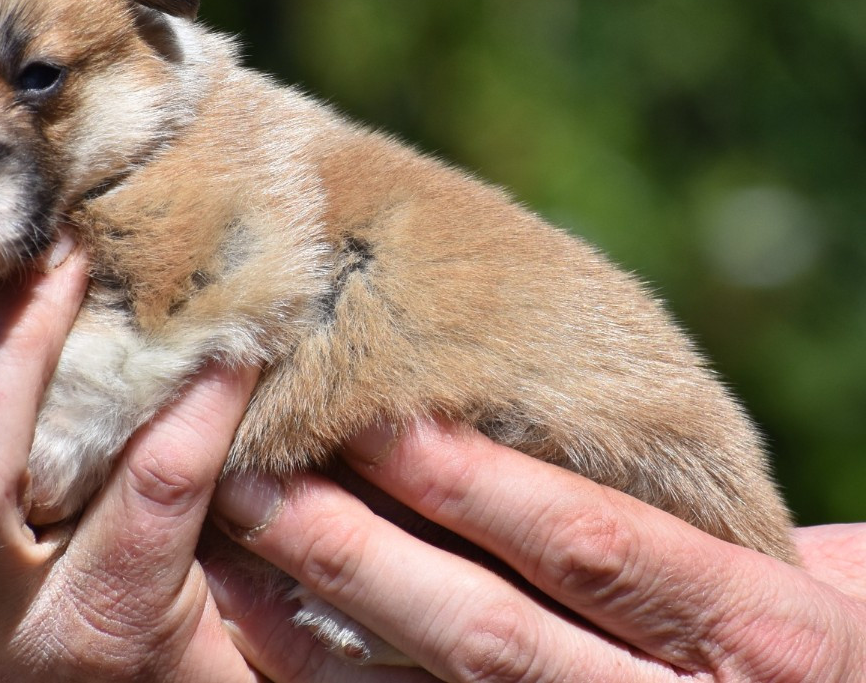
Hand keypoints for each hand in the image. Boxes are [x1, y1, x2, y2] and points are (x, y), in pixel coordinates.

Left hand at [210, 421, 865, 681]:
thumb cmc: (819, 641)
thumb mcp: (800, 562)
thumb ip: (680, 500)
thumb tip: (534, 391)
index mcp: (754, 630)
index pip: (589, 547)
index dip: (475, 484)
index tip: (376, 418)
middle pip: (489, 630)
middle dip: (361, 549)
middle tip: (258, 469)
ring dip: (324, 617)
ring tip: (238, 537)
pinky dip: (335, 676)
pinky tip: (264, 620)